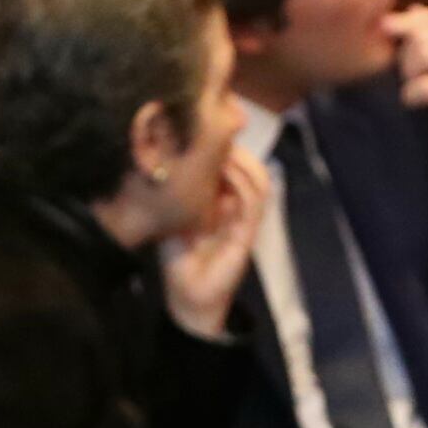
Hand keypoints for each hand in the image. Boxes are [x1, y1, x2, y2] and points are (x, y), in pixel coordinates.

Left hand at [158, 142, 267, 339]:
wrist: (187, 297)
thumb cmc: (178, 259)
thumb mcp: (173, 216)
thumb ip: (177, 191)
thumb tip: (168, 155)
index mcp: (224, 201)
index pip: (236, 165)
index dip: (227, 145)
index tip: (207, 131)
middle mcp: (238, 207)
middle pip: (251, 166)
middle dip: (236, 148)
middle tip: (216, 135)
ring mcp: (245, 220)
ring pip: (260, 180)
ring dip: (243, 161)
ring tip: (222, 150)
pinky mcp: (247, 235)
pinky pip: (253, 202)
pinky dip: (242, 183)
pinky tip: (225, 171)